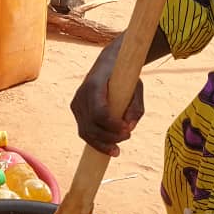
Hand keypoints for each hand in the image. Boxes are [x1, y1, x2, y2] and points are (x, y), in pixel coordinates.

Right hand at [70, 38, 144, 156]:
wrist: (107, 63)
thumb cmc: (124, 76)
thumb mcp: (137, 87)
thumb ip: (136, 107)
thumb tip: (130, 128)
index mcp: (95, 85)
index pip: (99, 113)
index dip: (112, 126)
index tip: (127, 130)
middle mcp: (81, 94)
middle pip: (91, 126)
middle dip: (109, 138)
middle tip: (127, 137)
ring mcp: (76, 103)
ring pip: (84, 132)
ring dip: (101, 144)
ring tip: (116, 151)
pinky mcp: (76, 110)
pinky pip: (84, 130)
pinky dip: (95, 141)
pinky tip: (107, 147)